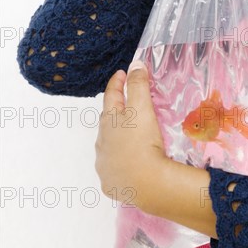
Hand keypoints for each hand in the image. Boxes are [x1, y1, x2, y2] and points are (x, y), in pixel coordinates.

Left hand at [95, 61, 167, 208]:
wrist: (146, 184)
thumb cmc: (143, 141)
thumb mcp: (142, 108)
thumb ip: (138, 85)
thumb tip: (135, 64)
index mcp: (108, 121)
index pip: (111, 95)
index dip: (117, 82)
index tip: (122, 73)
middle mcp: (101, 142)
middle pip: (108, 121)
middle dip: (116, 110)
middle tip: (128, 103)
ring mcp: (105, 164)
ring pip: (109, 145)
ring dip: (117, 136)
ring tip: (131, 134)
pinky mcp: (112, 182)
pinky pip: (114, 166)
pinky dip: (121, 159)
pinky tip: (129, 162)